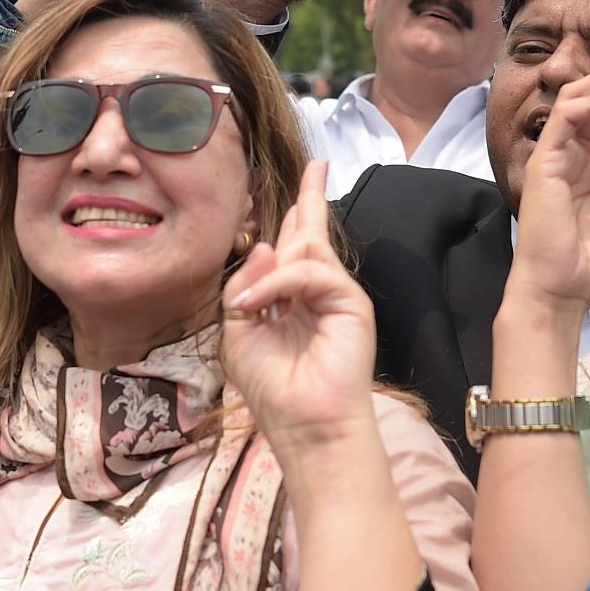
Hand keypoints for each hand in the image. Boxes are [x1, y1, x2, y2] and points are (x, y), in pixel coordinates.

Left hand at [223, 161, 381, 464]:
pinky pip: (311, 272)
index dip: (292, 215)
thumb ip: (244, 287)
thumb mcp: (238, 332)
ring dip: (271, 268)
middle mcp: (316, 291)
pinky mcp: (351, 302)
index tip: (304, 180)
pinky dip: (280, 283)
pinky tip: (259, 304)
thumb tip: (263, 245)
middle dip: (310, 198)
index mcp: (291, 298)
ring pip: (304, 248)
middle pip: (310, 232)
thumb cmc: (271, 388)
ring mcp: (336, 294)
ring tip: (254, 304)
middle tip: (317, 165)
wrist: (304, 426)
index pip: (291, 247)